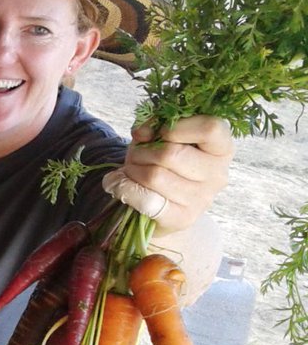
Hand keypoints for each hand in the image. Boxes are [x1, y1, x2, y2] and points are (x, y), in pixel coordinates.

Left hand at [103, 115, 232, 232]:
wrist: (161, 204)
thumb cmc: (164, 162)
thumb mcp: (160, 136)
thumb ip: (154, 126)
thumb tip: (142, 133)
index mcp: (221, 148)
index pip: (210, 128)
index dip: (176, 126)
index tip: (159, 131)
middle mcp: (217, 175)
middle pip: (171, 153)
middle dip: (143, 151)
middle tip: (136, 155)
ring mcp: (202, 199)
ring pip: (155, 176)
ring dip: (132, 169)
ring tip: (131, 170)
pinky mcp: (182, 218)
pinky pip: (145, 199)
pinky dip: (126, 189)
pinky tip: (123, 186)